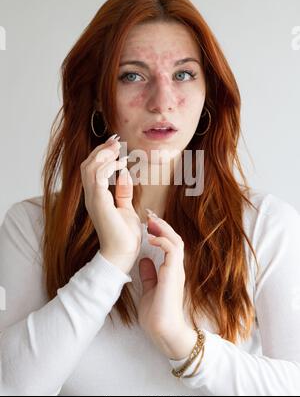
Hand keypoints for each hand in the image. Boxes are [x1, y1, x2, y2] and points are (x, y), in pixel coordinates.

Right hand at [80, 134, 141, 274]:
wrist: (123, 254)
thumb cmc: (124, 236)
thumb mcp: (126, 208)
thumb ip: (123, 192)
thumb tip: (124, 174)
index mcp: (96, 197)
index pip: (92, 170)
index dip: (101, 156)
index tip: (115, 146)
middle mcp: (91, 197)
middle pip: (87, 166)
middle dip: (101, 151)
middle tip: (115, 142)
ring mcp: (93, 200)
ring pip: (89, 168)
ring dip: (103, 155)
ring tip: (117, 149)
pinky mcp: (99, 203)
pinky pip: (98, 178)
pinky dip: (107, 167)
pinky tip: (120, 164)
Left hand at [137, 211, 186, 345]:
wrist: (163, 332)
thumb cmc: (157, 315)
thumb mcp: (149, 290)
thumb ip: (149, 275)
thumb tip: (144, 260)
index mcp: (170, 271)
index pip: (169, 245)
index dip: (160, 232)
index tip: (148, 222)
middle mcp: (176, 268)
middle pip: (174, 239)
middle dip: (162, 225)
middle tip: (149, 214)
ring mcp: (176, 271)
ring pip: (176, 241)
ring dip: (163, 229)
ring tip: (151, 221)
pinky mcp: (174, 274)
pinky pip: (172, 251)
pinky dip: (163, 242)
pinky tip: (151, 239)